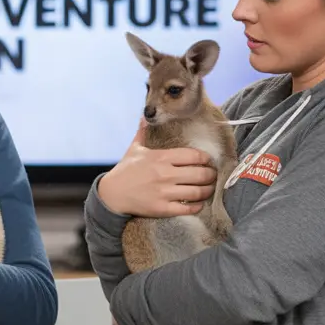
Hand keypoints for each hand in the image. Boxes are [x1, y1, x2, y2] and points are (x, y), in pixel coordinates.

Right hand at [98, 119, 216, 217]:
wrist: (111, 194)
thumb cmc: (125, 170)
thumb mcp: (134, 149)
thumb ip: (143, 132)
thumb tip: (145, 116)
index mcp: (160, 157)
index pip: (193, 156)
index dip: (206, 159)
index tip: (208, 161)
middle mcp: (164, 174)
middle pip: (200, 174)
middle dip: (211, 175)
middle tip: (213, 175)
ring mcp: (163, 192)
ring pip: (197, 192)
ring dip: (207, 191)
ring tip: (209, 189)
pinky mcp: (161, 208)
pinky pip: (187, 208)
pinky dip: (197, 206)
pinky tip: (199, 203)